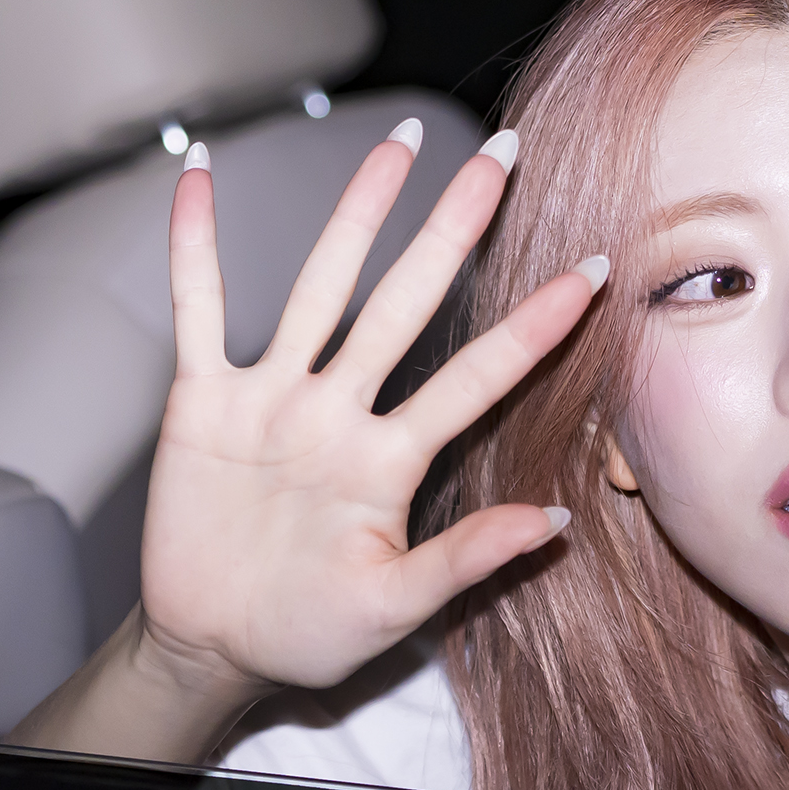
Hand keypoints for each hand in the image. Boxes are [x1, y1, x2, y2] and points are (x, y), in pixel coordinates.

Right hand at [139, 123, 603, 700]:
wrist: (213, 646)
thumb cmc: (308, 630)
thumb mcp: (393, 606)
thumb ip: (465, 560)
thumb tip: (555, 522)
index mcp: (394, 458)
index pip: (479, 376)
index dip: (534, 326)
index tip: (594, 273)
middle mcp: (343, 410)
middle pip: (408, 300)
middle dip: (455, 227)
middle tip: (504, 155)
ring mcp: (275, 397)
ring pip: (322, 285)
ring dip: (358, 212)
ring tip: (400, 143)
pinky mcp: (203, 401)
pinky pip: (198, 310)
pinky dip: (194, 247)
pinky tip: (199, 178)